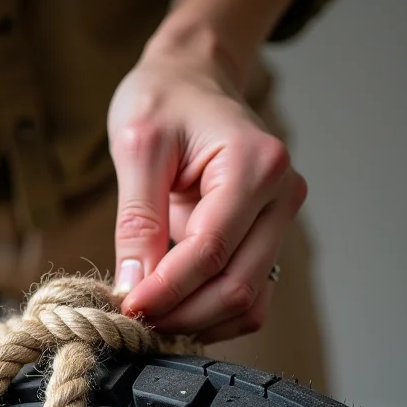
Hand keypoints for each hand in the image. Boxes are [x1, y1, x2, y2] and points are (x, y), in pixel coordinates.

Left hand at [109, 38, 306, 342]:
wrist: (191, 83)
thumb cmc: (163, 101)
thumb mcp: (138, 147)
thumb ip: (137, 219)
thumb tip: (133, 286)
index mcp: (257, 165)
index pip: (211, 250)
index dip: (166, 289)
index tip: (125, 307)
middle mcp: (281, 198)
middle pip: (236, 287)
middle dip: (180, 315)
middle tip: (132, 322)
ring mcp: (280, 223)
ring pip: (248, 302)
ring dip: (197, 323)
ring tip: (148, 320)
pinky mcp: (266, 242)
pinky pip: (249, 298)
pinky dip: (212, 316)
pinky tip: (173, 311)